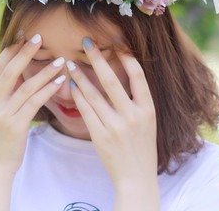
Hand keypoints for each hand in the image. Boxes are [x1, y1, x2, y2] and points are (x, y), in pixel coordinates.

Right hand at [0, 33, 65, 176]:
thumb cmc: (3, 133)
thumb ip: (7, 90)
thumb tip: (21, 68)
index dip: (12, 50)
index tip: (25, 36)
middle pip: (10, 71)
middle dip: (25, 52)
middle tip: (39, 37)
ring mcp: (3, 114)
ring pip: (26, 86)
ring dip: (45, 71)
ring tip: (61, 60)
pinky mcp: (16, 125)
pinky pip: (35, 102)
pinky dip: (49, 89)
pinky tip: (61, 81)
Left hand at [68, 38, 159, 207]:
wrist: (136, 177)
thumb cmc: (142, 144)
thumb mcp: (148, 119)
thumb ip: (138, 98)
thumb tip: (123, 72)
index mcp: (148, 108)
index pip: (138, 76)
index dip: (127, 57)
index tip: (115, 44)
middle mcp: (132, 115)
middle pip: (111, 80)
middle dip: (97, 58)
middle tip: (86, 42)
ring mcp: (116, 126)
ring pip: (94, 95)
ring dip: (80, 76)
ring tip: (70, 63)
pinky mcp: (100, 137)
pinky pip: (86, 112)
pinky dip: (78, 97)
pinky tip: (71, 85)